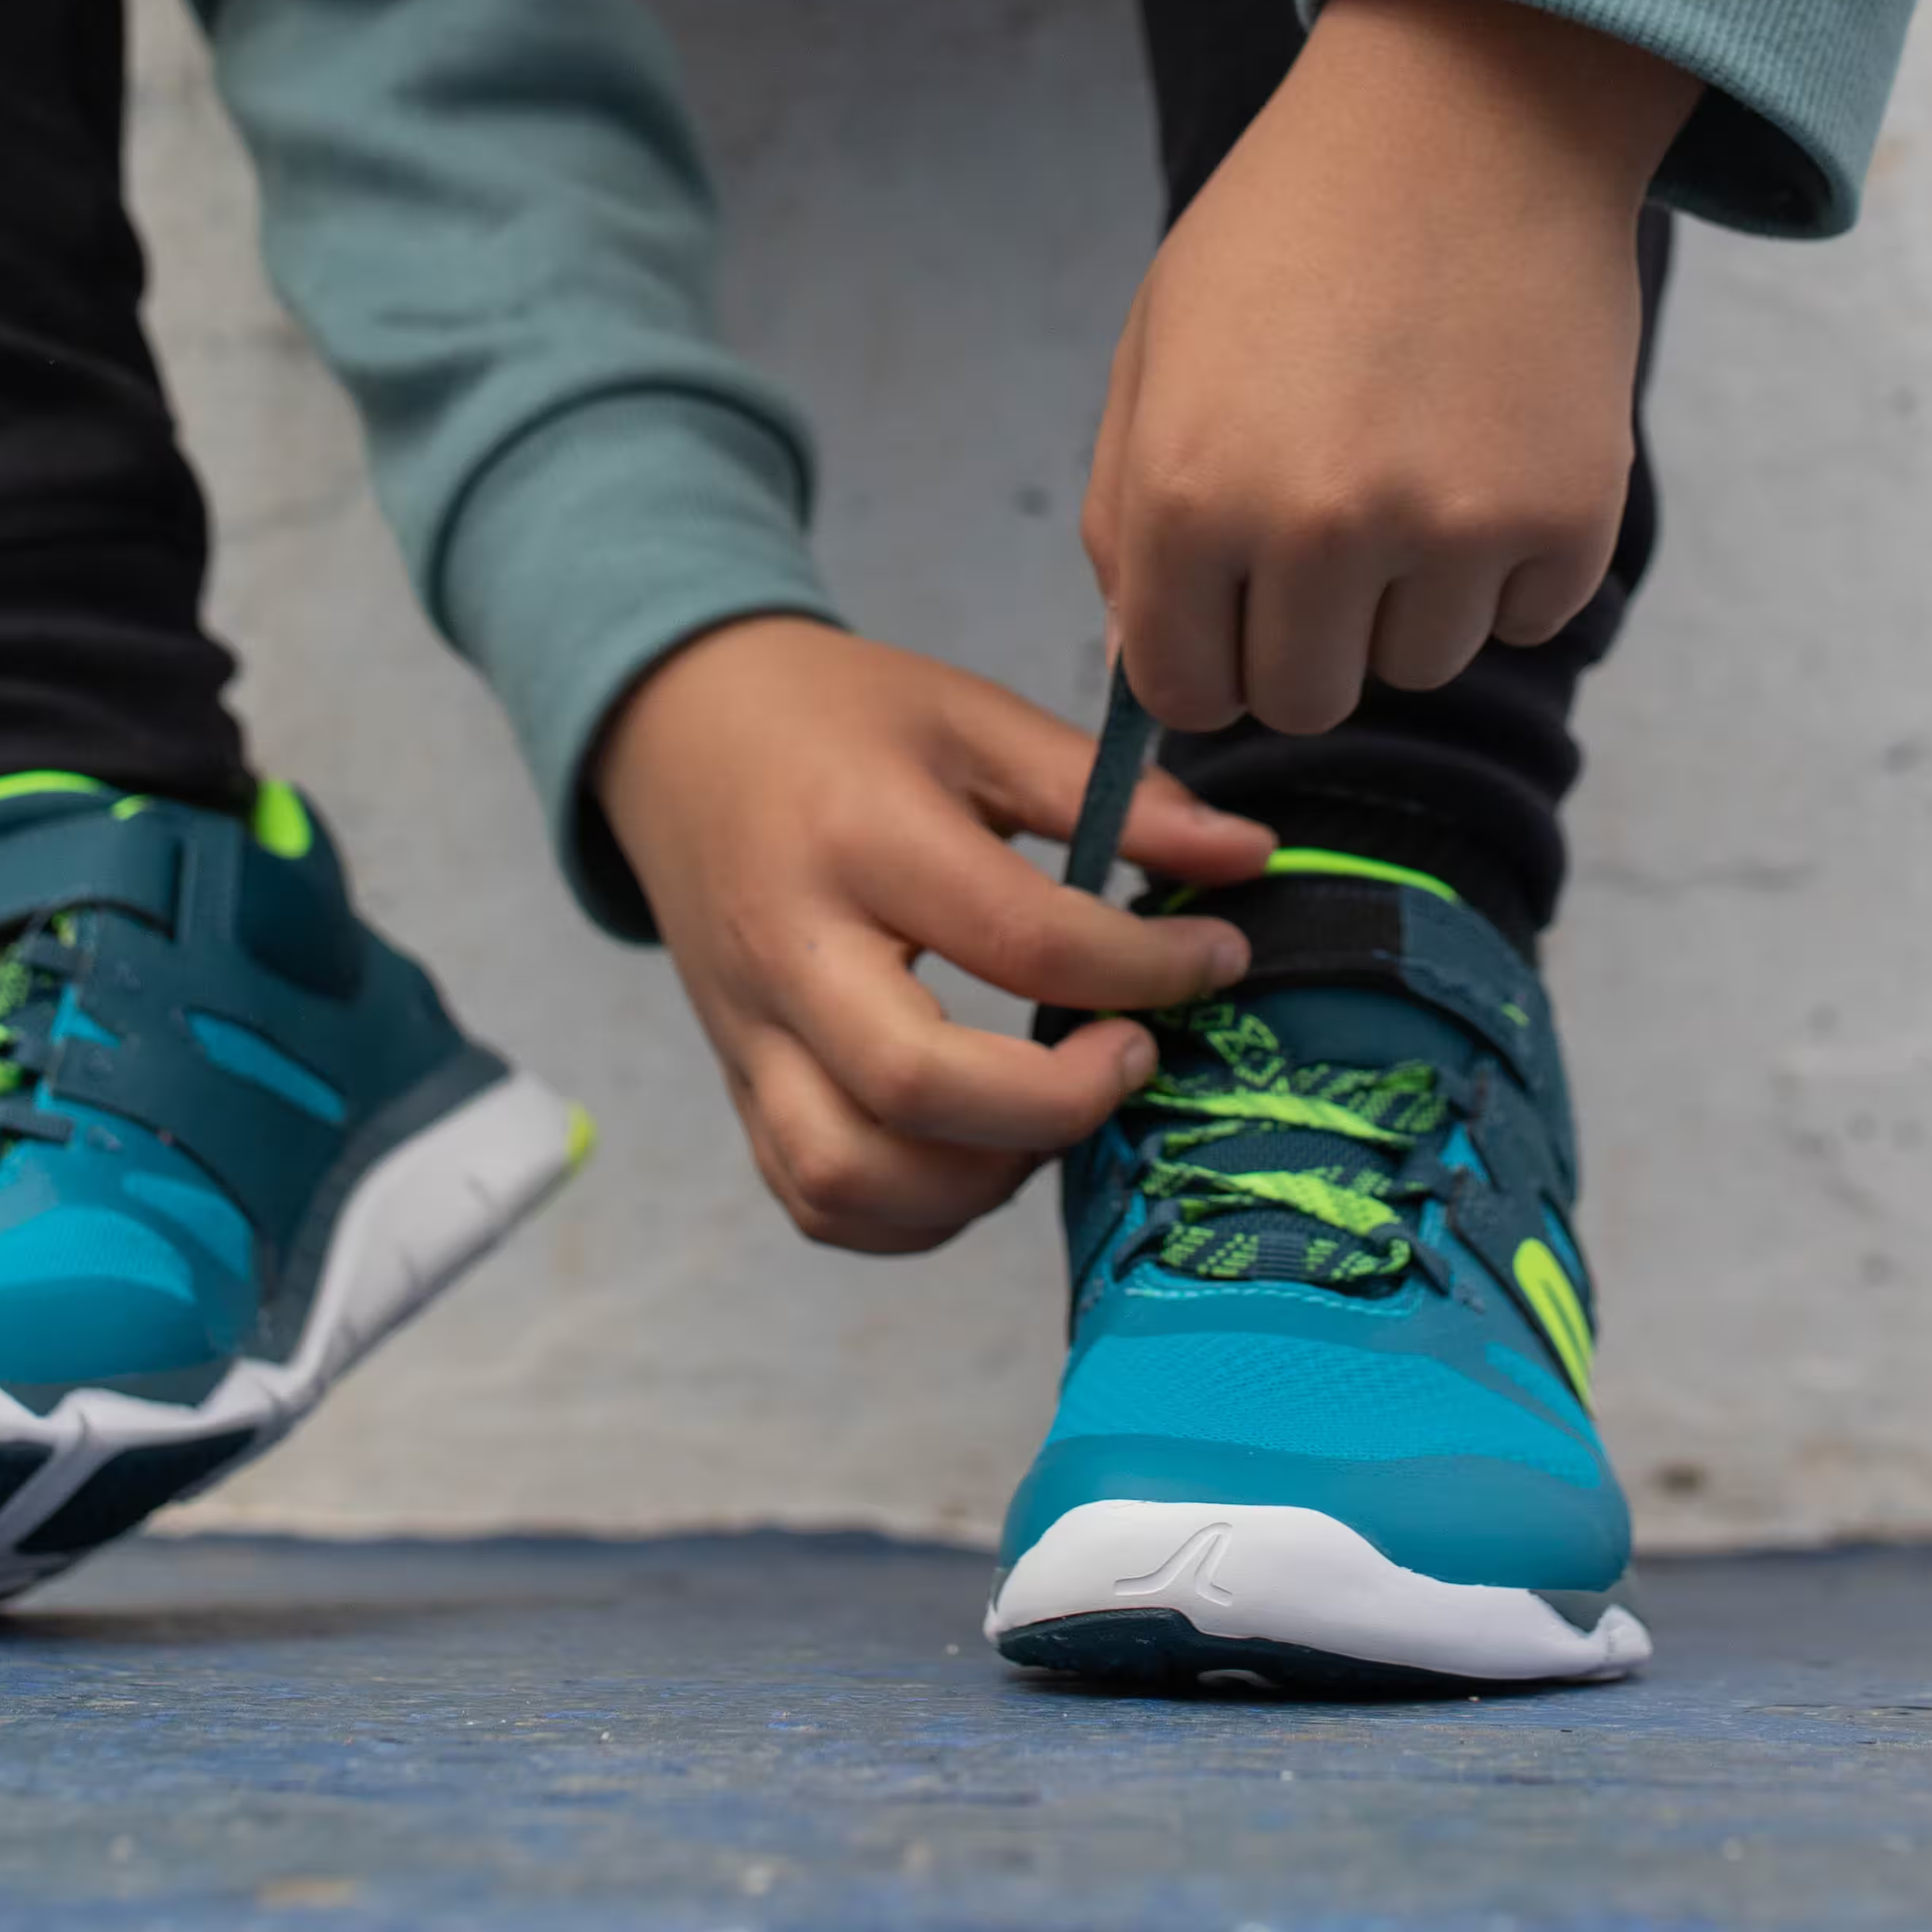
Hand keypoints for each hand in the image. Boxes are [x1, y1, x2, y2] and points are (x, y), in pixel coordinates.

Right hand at [590, 618, 1278, 1252]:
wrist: (681, 732)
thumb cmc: (840, 720)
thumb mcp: (972, 719)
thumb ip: (1110, 795)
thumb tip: (1250, 860)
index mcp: (858, 834)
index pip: (1020, 937)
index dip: (1147, 965)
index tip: (1218, 957)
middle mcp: (788, 948)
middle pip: (916, 1085)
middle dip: (1059, 1103)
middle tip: (1134, 1054)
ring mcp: (749, 1031)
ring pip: (848, 1175)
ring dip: (979, 1178)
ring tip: (1055, 1111)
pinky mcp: (737, 1083)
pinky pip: (814, 1198)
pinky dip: (909, 1213)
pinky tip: (981, 1152)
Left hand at [1083, 0, 1694, 734]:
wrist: (1473, 114)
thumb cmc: (1294, 227)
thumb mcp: (1158, 350)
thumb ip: (1128, 522)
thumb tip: (1137, 672)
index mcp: (1192, 493)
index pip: (1184, 693)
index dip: (1205, 662)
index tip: (1232, 616)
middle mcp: (1318, 528)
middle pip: (1305, 701)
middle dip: (1307, 640)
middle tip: (1331, 522)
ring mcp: (1452, 531)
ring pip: (1418, 666)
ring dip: (1410, 596)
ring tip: (1413, 452)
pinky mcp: (1567, 519)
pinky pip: (1523, 619)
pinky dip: (1507, 562)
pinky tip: (1488, 441)